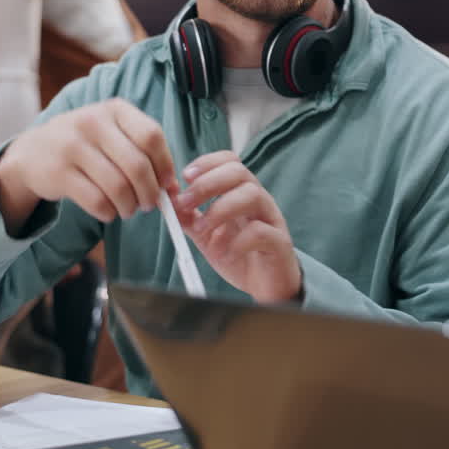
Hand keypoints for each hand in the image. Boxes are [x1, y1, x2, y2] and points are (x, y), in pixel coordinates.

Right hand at [0, 99, 177, 233]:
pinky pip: (97, 201)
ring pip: (118, 187)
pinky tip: (108, 212)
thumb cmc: (86, 145)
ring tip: (129, 210)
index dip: (165, 164)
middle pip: (137, 165)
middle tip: (150, 205)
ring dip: (130, 206)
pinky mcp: (58, 172)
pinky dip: (109, 213)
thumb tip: (173, 188)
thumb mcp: (112, 134)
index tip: (167, 184)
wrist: (33, 151)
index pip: (152, 136)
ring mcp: (73, 146)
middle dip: (150, 193)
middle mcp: (93, 122)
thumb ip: (142, 153)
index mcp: (114, 109)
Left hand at [171, 151, 300, 303]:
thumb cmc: (239, 256)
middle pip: (239, 172)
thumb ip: (188, 216)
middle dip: (208, 183)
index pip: (230, 161)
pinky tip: (225, 254)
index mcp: (241, 194)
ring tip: (202, 230)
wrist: (265, 287)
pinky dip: (237, 241)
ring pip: (252, 195)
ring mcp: (271, 220)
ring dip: (220, 209)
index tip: (185, 177)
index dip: (207, 163)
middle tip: (185, 202)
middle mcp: (258, 201)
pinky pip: (261, 231)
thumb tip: (168, 198)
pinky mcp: (279, 243)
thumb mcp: (205, 234)